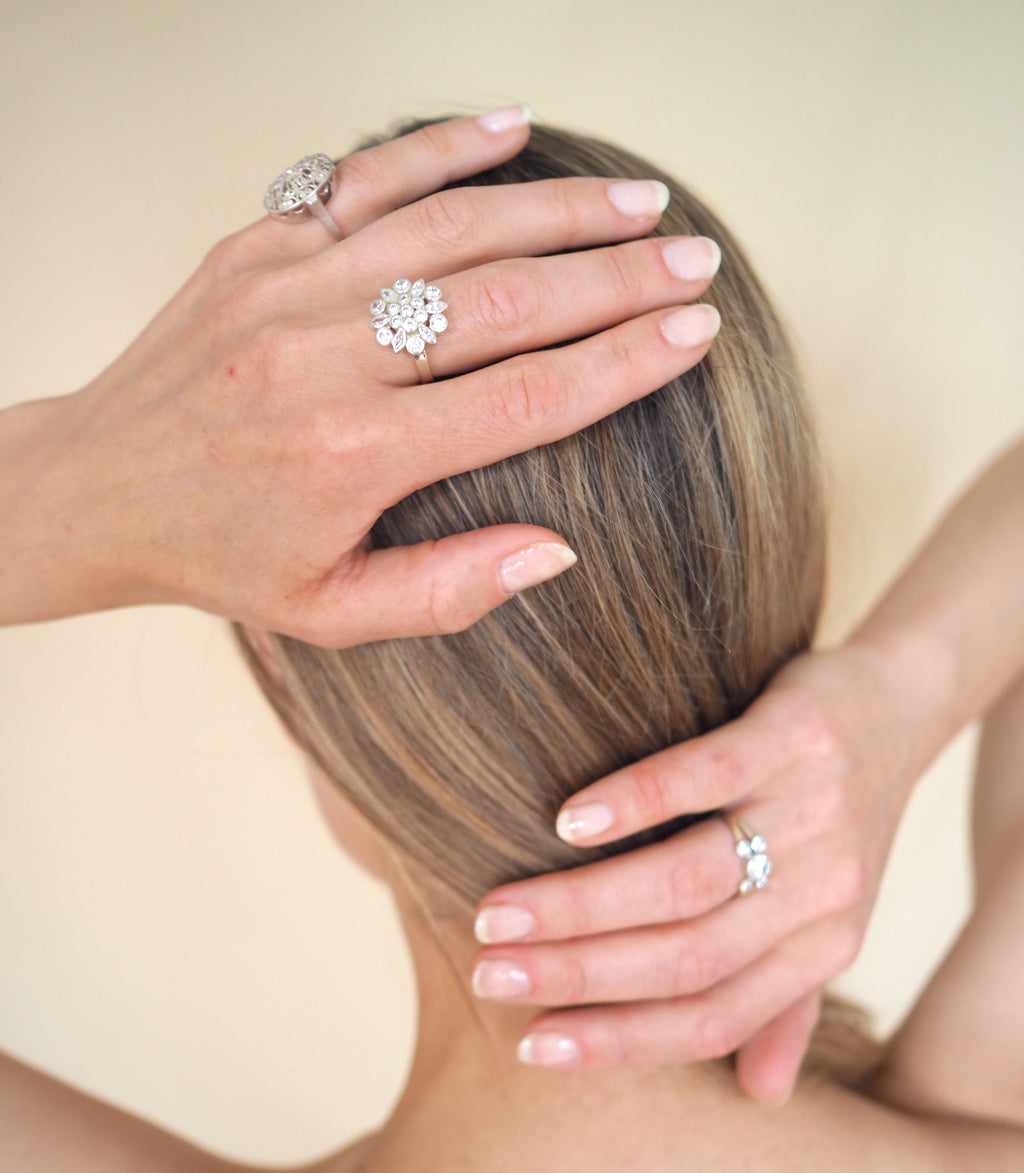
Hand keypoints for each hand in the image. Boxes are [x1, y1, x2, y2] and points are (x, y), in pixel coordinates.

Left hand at [0, 111, 720, 642]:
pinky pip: (365, 179)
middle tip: (696, 260)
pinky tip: (515, 127)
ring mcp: (286, 287)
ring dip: (556, 208)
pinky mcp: (257, 244)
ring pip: (450, 227)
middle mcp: (324, 359)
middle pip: (505, 300)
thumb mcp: (333, 614)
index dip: (623, 362)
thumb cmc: (223, 558)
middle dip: (617, 277)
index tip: (695, 332)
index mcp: (354, 457)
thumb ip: (449, 590)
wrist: (96, 489)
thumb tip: (558, 550)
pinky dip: (444, 149)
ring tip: (639, 201)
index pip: (526, 397)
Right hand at [472, 642, 920, 1100]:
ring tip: (500, 911)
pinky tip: (567, 821)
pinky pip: (705, 778)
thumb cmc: (839, 816)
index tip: (530, 1045)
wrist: (898, 706)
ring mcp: (812, 812)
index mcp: (820, 948)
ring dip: (581, 904)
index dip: (618, 1040)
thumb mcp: (826, 916)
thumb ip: (789, 1000)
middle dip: (576, 974)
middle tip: (489, 970)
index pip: (711, 1017)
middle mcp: (820, 893)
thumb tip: (759, 1095)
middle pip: (686, 957)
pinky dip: (632, 803)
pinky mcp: (797, 737)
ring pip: (684, 880)